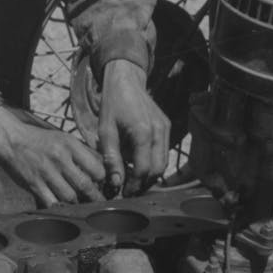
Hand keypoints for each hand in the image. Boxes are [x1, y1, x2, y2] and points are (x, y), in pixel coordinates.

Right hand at [0, 107, 104, 206]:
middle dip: (94, 198)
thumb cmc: (40, 141)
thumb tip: (101, 170)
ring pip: (70, 197)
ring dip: (76, 204)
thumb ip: (81, 153)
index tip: (102, 185)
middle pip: (85, 185)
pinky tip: (62, 207)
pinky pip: (51, 203)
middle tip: (97, 202)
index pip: (96, 168)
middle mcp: (60, 158)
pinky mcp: (34, 184)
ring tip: (80, 204)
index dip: (102, 180)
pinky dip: (59, 208)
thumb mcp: (63, 138)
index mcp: (70, 145)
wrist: (11, 140)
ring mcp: (46, 172)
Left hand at [98, 59, 169, 195]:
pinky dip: (153, 161)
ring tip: (133, 180)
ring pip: (163, 163)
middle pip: (157, 170)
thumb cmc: (113, 103)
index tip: (123, 193)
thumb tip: (115, 183)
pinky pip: (163, 151)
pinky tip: (138, 163)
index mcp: (143, 132)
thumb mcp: (106, 130)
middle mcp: (159, 131)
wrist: (126, 80)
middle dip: (144, 184)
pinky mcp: (166, 127)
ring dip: (150, 175)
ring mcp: (165, 128)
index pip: (143, 170)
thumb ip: (111, 158)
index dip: (134, 185)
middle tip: (129, 190)